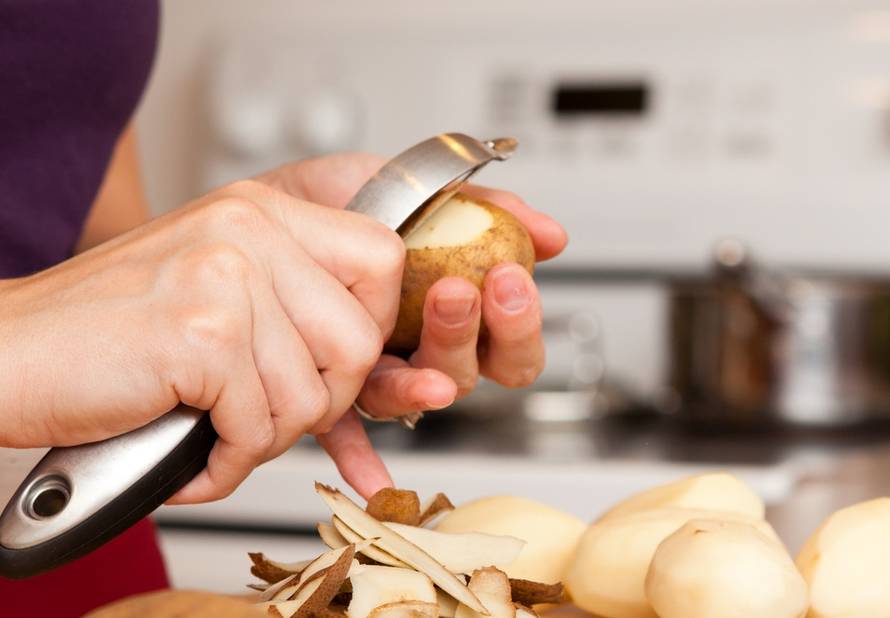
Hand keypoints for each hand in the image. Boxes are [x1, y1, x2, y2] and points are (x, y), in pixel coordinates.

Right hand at [0, 179, 405, 503]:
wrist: (6, 352)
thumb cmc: (108, 332)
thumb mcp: (214, 283)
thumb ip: (291, 299)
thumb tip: (369, 348)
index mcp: (262, 211)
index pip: (380, 258)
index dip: (371, 323)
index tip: (330, 360)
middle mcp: (249, 230)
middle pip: (360, 338)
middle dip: (324, 399)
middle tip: (267, 413)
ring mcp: (225, 277)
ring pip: (313, 394)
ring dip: (267, 437)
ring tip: (217, 431)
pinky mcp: (201, 334)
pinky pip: (258, 426)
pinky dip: (226, 461)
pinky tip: (193, 453)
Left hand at [259, 153, 567, 497]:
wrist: (280, 201)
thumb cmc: (355, 203)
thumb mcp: (426, 189)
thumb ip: (489, 209)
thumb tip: (551, 235)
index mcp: (455, 316)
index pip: (510, 348)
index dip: (519, 324)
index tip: (510, 277)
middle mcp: (422, 354)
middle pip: (468, 375)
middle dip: (471, 337)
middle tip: (462, 291)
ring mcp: (376, 374)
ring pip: (411, 397)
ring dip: (422, 379)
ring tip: (412, 330)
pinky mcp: (330, 388)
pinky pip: (344, 432)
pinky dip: (359, 458)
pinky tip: (372, 479)